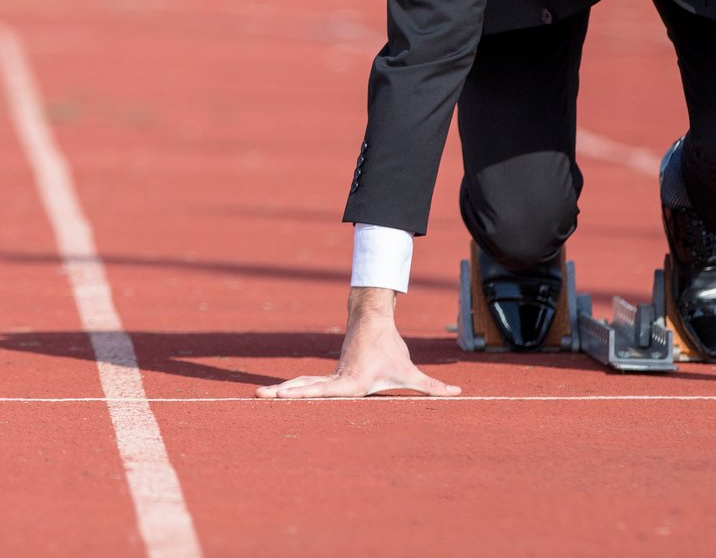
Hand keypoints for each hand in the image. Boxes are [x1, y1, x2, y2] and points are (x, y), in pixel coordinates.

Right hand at [258, 288, 460, 398]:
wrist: (373, 320)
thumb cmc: (391, 348)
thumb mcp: (411, 372)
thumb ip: (433, 387)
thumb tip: (458, 393)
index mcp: (352, 382)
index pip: (325, 391)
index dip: (305, 394)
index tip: (285, 395)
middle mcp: (337, 379)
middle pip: (306, 387)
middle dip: (282, 393)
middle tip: (258, 395)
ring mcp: (330, 375)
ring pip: (302, 383)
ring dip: (281, 389)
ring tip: (257, 395)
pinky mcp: (329, 374)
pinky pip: (306, 383)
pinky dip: (291, 388)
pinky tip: (277, 394)